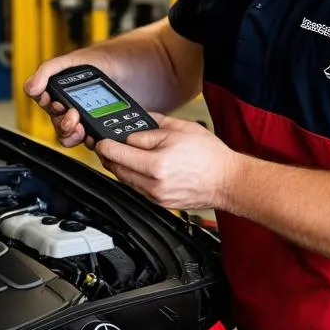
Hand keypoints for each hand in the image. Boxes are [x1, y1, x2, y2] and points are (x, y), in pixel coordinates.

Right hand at [23, 56, 94, 148]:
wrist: (127, 65)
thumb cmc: (98, 61)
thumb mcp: (70, 60)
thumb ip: (47, 70)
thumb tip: (31, 88)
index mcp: (57, 89)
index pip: (41, 99)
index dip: (43, 101)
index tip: (50, 98)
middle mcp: (67, 106)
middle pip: (55, 123)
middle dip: (62, 122)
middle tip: (73, 114)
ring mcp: (82, 119)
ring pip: (68, 136)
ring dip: (72, 135)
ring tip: (81, 127)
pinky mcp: (96, 127)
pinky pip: (88, 141)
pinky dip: (90, 141)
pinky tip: (94, 135)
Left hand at [95, 114, 237, 210]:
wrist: (228, 181)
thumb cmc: (210, 157)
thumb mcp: (181, 129)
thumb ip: (154, 126)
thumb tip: (136, 126)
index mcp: (156, 163)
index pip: (118, 153)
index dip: (105, 144)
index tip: (101, 140)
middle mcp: (154, 183)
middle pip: (117, 169)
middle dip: (109, 156)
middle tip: (107, 146)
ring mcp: (156, 196)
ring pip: (125, 181)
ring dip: (120, 167)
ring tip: (122, 155)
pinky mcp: (160, 203)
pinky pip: (137, 189)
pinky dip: (133, 178)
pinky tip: (138, 168)